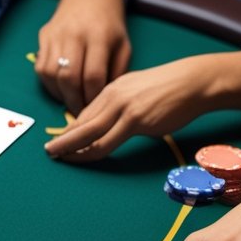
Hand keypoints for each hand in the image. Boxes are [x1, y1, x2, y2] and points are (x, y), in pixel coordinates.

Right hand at [35, 0, 129, 113]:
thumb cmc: (110, 25)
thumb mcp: (123, 46)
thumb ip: (117, 72)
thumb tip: (103, 101)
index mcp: (99, 35)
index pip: (93, 75)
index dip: (93, 97)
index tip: (96, 109)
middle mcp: (74, 34)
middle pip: (69, 77)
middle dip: (74, 101)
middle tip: (80, 113)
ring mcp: (55, 34)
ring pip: (51, 74)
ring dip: (59, 94)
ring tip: (70, 101)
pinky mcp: (43, 36)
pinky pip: (41, 68)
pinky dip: (49, 84)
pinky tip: (60, 89)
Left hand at [43, 52, 240, 161]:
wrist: (193, 82)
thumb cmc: (168, 91)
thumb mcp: (137, 94)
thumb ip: (120, 108)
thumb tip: (106, 125)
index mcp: (111, 90)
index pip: (84, 114)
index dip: (69, 130)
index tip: (58, 141)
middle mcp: (112, 97)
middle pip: (81, 123)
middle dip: (62, 139)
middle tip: (48, 152)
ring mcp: (123, 108)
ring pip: (88, 133)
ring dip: (71, 147)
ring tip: (59, 157)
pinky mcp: (136, 120)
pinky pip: (107, 141)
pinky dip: (92, 152)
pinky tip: (84, 157)